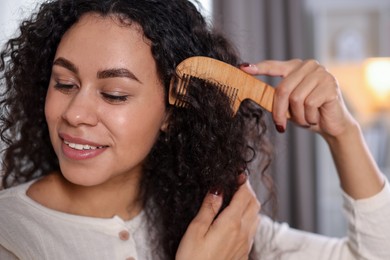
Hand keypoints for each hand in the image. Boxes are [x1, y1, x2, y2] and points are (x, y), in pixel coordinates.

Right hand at [176, 181, 259, 259]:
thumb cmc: (193, 259)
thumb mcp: (196, 230)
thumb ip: (209, 207)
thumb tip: (218, 189)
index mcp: (231, 223)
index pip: (245, 195)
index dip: (243, 181)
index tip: (239, 173)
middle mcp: (243, 232)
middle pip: (254, 204)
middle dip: (248, 190)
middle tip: (238, 183)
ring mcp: (245, 244)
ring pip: (256, 216)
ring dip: (250, 203)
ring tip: (238, 198)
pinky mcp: (244, 253)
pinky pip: (252, 230)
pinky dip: (249, 217)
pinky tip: (237, 220)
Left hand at [240, 60, 356, 138]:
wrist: (332, 125)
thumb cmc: (307, 114)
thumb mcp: (288, 105)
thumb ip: (275, 97)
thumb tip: (254, 94)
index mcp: (296, 67)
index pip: (274, 66)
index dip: (259, 68)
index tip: (243, 68)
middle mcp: (309, 66)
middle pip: (283, 89)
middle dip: (279, 111)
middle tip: (280, 125)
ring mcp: (321, 73)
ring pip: (296, 98)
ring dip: (298, 116)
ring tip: (305, 119)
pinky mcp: (330, 84)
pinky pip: (309, 104)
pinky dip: (308, 117)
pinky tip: (315, 117)